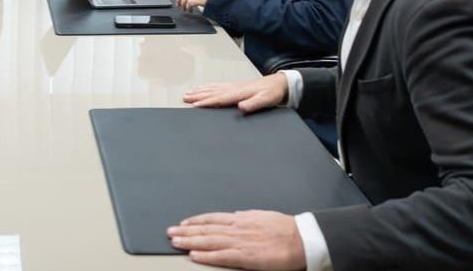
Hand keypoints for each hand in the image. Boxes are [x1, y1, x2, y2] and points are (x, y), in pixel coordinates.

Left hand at [168, 211, 305, 269]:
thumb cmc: (286, 229)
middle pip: (206, 229)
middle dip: (186, 231)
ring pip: (209, 241)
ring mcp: (240, 242)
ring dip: (190, 241)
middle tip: (170, 233)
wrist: (302, 239)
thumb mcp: (262, 215)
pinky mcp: (246, 257)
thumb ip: (247, 217)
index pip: (212, 218)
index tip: (183, 223)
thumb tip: (237, 215)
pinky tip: (193, 256)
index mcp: (242, 219)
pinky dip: (206, 256)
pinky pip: (221, 256)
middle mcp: (237, 228)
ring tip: (175, 242)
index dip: (196, 221)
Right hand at [183, 72, 287, 112]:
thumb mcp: (266, 100)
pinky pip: (218, 85)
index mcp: (239, 93)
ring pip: (213, 88)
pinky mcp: (235, 85)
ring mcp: (234, 86)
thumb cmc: (273, 93)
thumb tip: (241, 107)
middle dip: (198, 96)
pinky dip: (208, 86)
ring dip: (200, 91)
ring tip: (189, 93)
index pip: (219, 98)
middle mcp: (234, 88)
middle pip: (212, 92)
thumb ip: (253, 104)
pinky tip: (203, 87)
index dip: (206, 102)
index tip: (195, 105)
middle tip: (185, 98)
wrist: (279, 84)